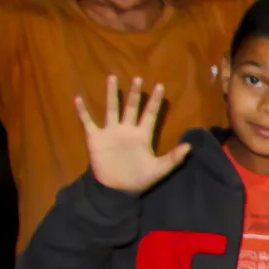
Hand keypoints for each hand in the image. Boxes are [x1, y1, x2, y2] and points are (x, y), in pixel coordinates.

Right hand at [71, 75, 188, 194]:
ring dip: (111, 94)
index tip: (161, 86)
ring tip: (112, 78)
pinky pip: (88, 121)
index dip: (155, 101)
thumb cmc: (139, 179)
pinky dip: (82, 111)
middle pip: (131, 107)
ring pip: (112, 108)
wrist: (117, 190)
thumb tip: (190, 147)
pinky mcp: (95, 138)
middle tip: (138, 78)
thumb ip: (173, 158)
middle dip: (135, 93)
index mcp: (142, 135)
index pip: (150, 114)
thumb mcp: (159, 169)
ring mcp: (110, 132)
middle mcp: (127, 130)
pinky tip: (78, 98)